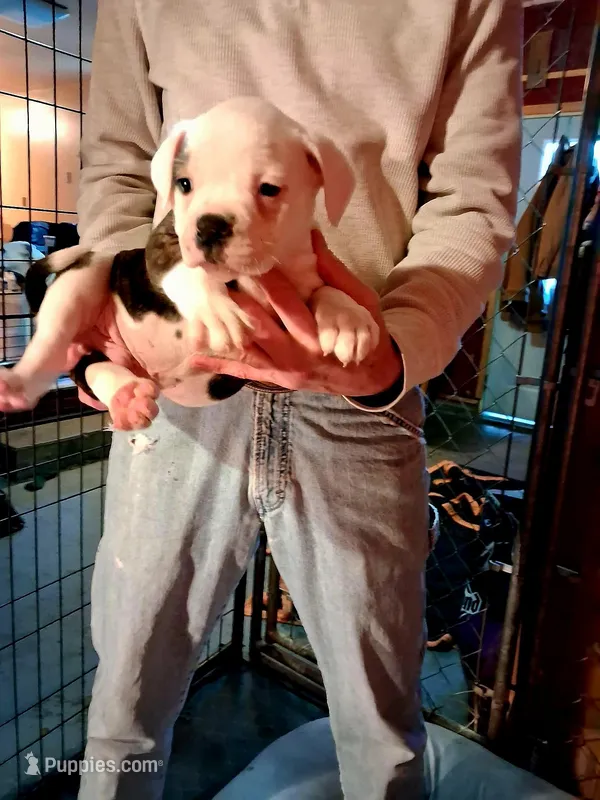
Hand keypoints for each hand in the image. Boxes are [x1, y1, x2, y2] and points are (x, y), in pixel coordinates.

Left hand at [189, 230, 402, 396]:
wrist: (369, 377)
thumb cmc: (366, 335)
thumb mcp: (361, 302)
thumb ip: (335, 272)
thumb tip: (313, 235)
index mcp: (318, 334)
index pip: (289, 304)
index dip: (268, 282)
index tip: (249, 261)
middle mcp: (298, 355)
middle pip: (261, 326)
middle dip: (237, 302)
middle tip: (214, 279)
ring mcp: (284, 370)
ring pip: (248, 349)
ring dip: (224, 329)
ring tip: (200, 308)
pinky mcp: (276, 380)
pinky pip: (245, 373)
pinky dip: (220, 365)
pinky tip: (195, 357)